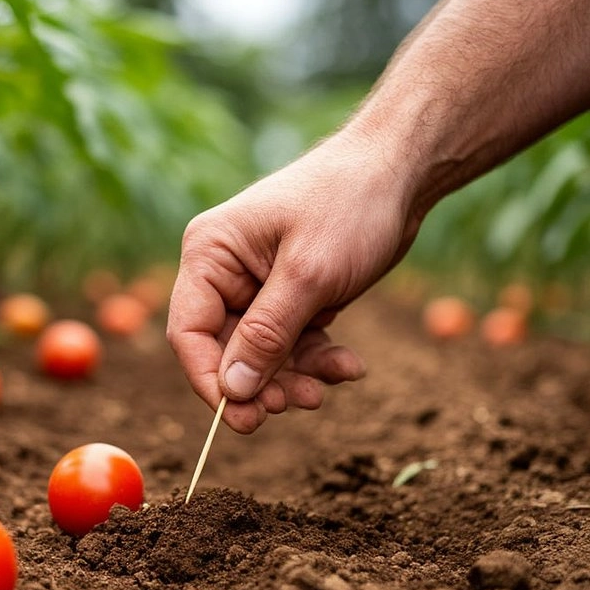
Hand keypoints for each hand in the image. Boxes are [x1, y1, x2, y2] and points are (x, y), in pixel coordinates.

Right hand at [166, 133, 422, 432]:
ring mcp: (257, 285)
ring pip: (262, 355)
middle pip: (226, 350)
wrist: (400, 172)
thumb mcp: (308, 275)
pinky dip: (318, 359)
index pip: (189, 332)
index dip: (211, 380)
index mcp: (209, 253)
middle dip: (264, 381)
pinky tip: (349, 366)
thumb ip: (267, 335)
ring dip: (295, 376)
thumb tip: (232, 390)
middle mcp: (224, 271)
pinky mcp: (290, 296)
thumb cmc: (349, 205)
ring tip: (333, 381)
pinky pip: (292, 343)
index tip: (243, 417)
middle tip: (301, 403)